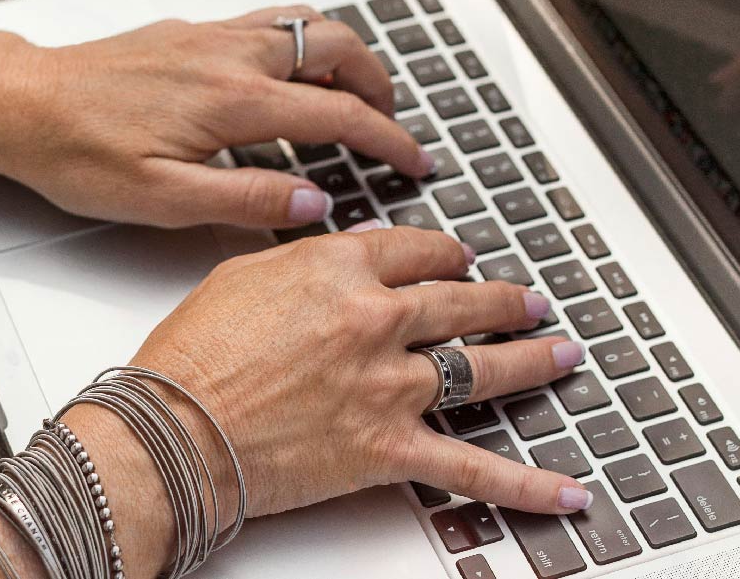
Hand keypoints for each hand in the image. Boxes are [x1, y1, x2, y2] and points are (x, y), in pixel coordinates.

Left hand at [0, 6, 432, 228]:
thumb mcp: (162, 199)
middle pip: (337, 47)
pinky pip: (268, 20)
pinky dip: (303, 41)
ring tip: (354, 94)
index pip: (340, 114)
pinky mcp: (190, 30)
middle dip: (380, 83)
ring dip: (343, 55)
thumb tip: (314, 205)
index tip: (415, 161)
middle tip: (391, 125)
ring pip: (305, 23)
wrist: (20, 104)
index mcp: (232, 99)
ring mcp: (210, 33)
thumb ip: (247, 201)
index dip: (389, 140)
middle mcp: (230, 53)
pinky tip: (290, 74)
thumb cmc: (77, 152)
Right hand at [0, 227, 588, 578]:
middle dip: (503, 298)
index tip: (457, 257)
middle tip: (525, 299)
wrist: (172, 429)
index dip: (446, 252)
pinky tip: (567, 490)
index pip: (416, 249)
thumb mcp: (242, 274)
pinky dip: (528, 485)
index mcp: (339, 267)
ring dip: (531, 358)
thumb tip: (346, 252)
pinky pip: (474, 470)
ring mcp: (389, 385)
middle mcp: (376, 318)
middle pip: (461, 300)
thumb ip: (304, 260)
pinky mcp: (389, 448)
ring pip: (483, 366)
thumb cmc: (193, 354)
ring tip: (559, 352)